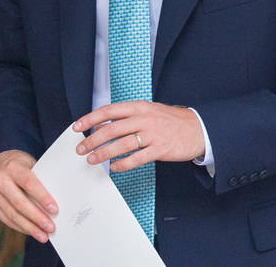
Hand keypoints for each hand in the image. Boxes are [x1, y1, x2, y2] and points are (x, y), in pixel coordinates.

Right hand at [0, 149, 57, 242]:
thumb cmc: (20, 165)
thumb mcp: (30, 165)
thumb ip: (40, 180)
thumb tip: (56, 202)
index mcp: (13, 167)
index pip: (29, 184)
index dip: (42, 198)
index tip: (54, 210)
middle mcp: (0, 180)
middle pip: (20, 203)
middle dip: (37, 217)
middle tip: (51, 227)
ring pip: (13, 214)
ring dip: (30, 227)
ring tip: (43, 235)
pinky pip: (6, 219)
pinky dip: (21, 227)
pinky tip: (32, 232)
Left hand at [73, 101, 204, 171]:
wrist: (198, 128)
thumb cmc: (170, 121)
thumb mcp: (147, 112)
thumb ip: (125, 118)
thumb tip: (101, 127)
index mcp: (138, 107)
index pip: (108, 111)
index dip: (90, 119)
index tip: (77, 127)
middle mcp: (144, 118)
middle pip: (112, 129)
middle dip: (92, 140)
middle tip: (81, 149)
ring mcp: (152, 134)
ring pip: (122, 144)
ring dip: (104, 153)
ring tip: (92, 160)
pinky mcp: (160, 149)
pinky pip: (138, 158)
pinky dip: (124, 164)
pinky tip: (114, 168)